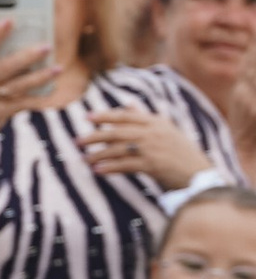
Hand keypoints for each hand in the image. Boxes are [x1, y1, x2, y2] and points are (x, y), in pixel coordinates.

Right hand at [0, 16, 55, 151]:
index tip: (10, 20)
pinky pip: (22, 103)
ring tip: (58, 68)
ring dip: (40, 76)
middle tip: (47, 46)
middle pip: (4, 66)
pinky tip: (52, 91)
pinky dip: (38, 98)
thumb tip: (17, 52)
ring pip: (18, 85)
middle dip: (27, 56)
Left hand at [77, 107, 207, 191]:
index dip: (105, 116)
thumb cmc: (181, 153)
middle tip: (78, 141)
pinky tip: (98, 171)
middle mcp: (152, 133)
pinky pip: (124, 165)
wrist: (199, 175)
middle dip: (94, 136)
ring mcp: (151, 149)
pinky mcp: (151, 165)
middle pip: (117, 132)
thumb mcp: (166, 130)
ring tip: (84, 159)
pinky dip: (109, 168)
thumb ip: (145, 117)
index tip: (88, 117)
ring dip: (98, 155)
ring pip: (117, 149)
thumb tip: (129, 103)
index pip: (125, 116)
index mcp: (156, 122)